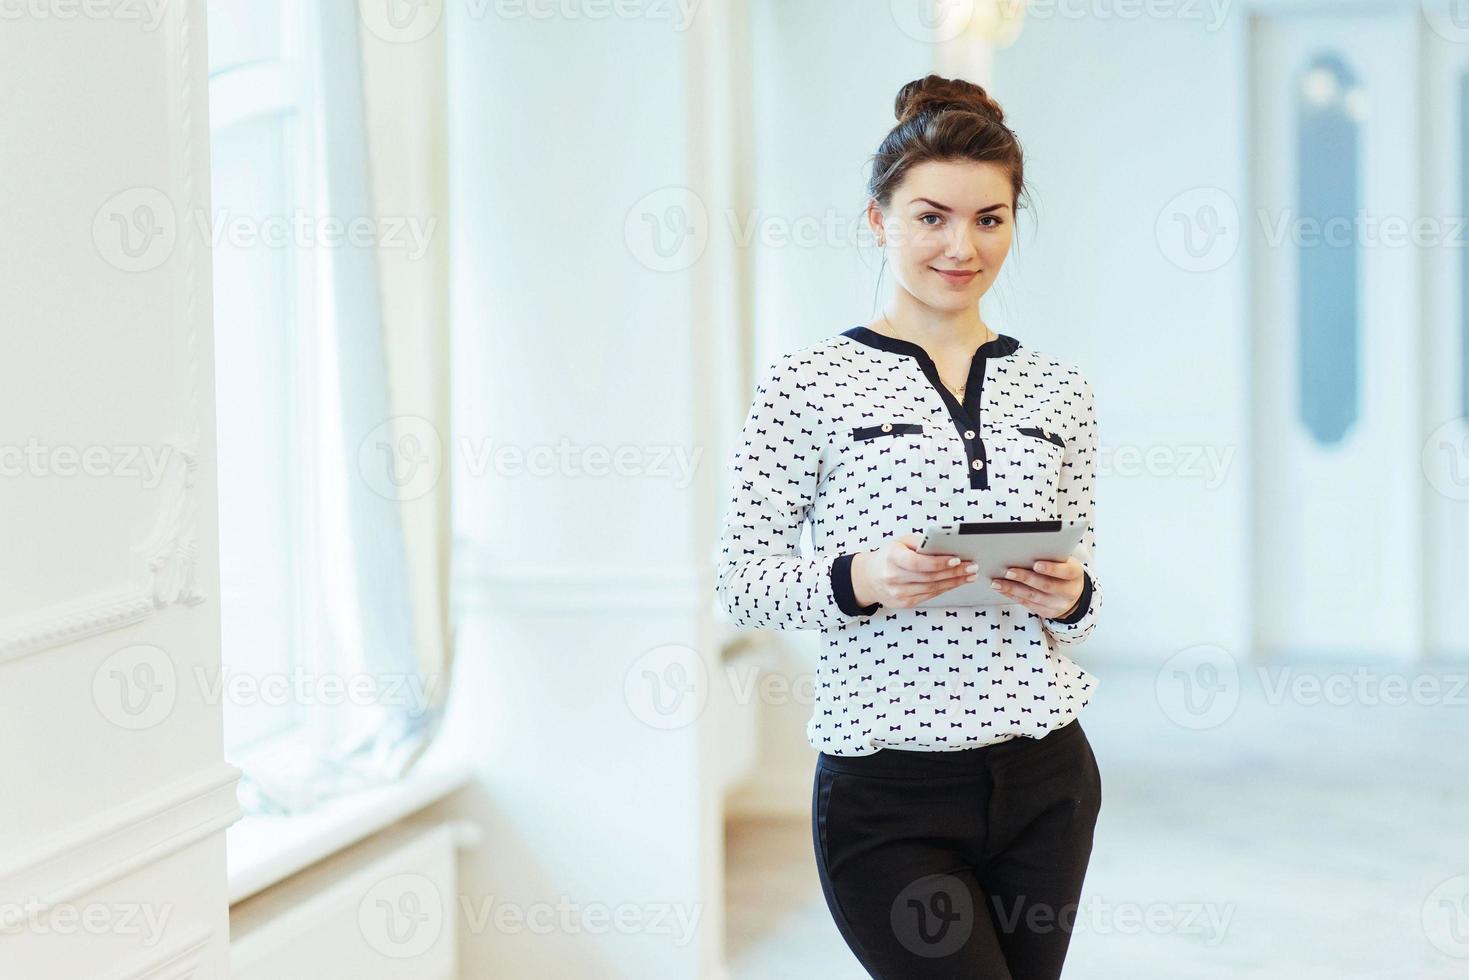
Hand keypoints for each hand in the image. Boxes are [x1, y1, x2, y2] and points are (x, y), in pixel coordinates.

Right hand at [852, 532, 978, 608]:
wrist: (868, 578)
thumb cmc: (888, 556)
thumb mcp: (900, 542)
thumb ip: (920, 543)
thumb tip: (945, 545)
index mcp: (891, 558)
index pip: (918, 563)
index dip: (939, 563)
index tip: (957, 559)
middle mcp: (893, 577)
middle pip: (929, 577)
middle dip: (954, 572)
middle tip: (972, 566)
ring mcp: (898, 593)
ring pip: (932, 589)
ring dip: (954, 582)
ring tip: (969, 575)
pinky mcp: (904, 603)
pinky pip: (929, 595)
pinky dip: (945, 589)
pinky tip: (956, 582)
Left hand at [992, 556, 1084, 619]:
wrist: (1073, 594)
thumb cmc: (1063, 571)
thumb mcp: (1065, 561)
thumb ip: (1051, 556)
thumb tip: (1025, 548)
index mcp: (1075, 574)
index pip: (1065, 571)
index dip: (1051, 568)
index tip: (1036, 564)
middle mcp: (1069, 592)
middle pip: (1046, 585)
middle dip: (1025, 578)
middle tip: (1009, 571)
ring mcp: (1058, 604)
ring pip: (1033, 596)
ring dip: (1013, 588)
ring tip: (998, 582)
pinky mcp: (1047, 612)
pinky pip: (1027, 604)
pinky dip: (1012, 595)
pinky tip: (1002, 589)